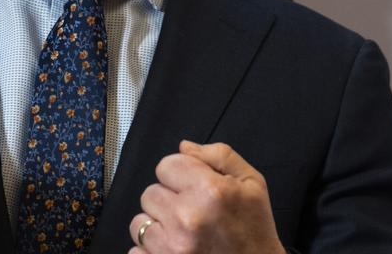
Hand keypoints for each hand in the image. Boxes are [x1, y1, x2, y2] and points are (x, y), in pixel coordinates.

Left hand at [128, 140, 284, 253]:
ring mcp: (172, 246)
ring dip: (158, 225)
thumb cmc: (255, 229)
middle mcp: (187, 217)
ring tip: (182, 232)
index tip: (194, 188)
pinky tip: (174, 247)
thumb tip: (185, 147)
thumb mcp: (251, 182)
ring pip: (139, 221)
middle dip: (168, 200)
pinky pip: (136, 249)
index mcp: (209, 191)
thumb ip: (218, 155)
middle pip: (150, 193)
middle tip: (192, 213)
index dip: (180, 174)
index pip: (166, 165)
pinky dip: (150, 249)